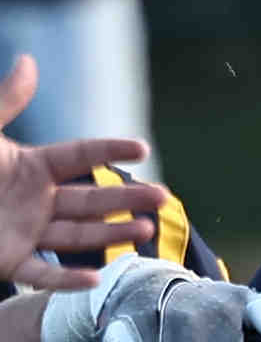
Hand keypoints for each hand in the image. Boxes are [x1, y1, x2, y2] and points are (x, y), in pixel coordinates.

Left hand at [0, 54, 166, 288]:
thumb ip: (6, 101)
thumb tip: (30, 62)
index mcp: (32, 167)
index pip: (81, 156)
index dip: (109, 149)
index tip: (142, 147)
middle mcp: (37, 201)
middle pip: (92, 199)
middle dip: (128, 199)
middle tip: (163, 196)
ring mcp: (28, 232)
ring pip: (78, 235)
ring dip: (112, 234)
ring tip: (144, 230)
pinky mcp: (11, 261)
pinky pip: (44, 273)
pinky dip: (68, 280)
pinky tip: (95, 280)